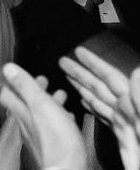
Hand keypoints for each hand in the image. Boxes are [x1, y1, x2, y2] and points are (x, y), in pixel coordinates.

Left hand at [0, 63, 86, 169]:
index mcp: (21, 112)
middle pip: (24, 104)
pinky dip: (58, 119)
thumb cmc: (56, 139)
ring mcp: (37, 137)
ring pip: (39, 115)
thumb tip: (7, 68)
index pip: (7, 94)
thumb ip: (25, 85)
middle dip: (34, 90)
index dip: (13, 81)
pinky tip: (67, 118)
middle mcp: (26, 125)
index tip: (22, 72)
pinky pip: (51, 129)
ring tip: (59, 95)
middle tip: (44, 81)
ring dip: (48, 103)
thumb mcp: (40, 104)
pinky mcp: (51, 147)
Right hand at [59, 47, 139, 169]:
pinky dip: (94, 109)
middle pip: (103, 89)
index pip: (112, 80)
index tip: (79, 52)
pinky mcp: (127, 144)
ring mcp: (128, 130)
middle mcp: (131, 117)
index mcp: (136, 110)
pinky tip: (86, 104)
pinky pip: (107, 121)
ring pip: (102, 103)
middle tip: (64, 62)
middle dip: (82, 74)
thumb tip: (137, 71)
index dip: (95, 65)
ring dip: (84, 89)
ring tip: (69, 78)